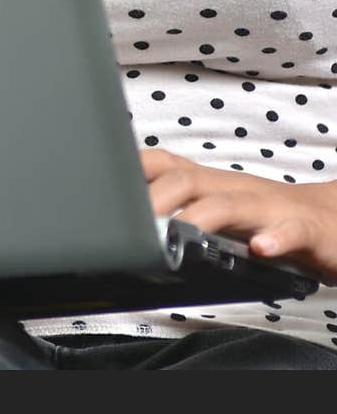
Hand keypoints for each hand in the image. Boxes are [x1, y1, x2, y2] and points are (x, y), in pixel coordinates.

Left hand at [140, 148, 336, 286]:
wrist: (336, 222)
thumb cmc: (272, 219)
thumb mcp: (221, 210)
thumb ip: (183, 212)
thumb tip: (130, 226)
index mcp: (212, 185)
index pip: (164, 164)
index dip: (130, 170)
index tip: (99, 186)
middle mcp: (236, 189)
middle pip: (187, 179)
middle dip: (154, 198)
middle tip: (128, 225)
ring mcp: (270, 207)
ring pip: (231, 202)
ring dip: (200, 216)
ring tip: (176, 233)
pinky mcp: (306, 230)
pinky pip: (290, 231)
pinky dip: (275, 239)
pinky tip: (260, 248)